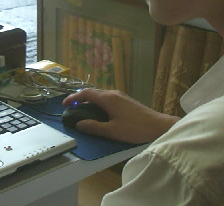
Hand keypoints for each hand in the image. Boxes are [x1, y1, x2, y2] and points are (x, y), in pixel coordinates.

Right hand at [62, 88, 179, 143]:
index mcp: (108, 98)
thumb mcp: (112, 131)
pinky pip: (106, 98)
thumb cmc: (135, 128)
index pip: (85, 93)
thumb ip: (94, 127)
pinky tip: (99, 112)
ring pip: (100, 95)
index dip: (73, 97)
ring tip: (82, 110)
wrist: (159, 126)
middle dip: (79, 98)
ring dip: (89, 101)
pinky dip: (98, 103)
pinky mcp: (126, 100)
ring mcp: (120, 96)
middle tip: (71, 107)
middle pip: (92, 92)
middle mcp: (113, 93)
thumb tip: (78, 124)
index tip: (64, 104)